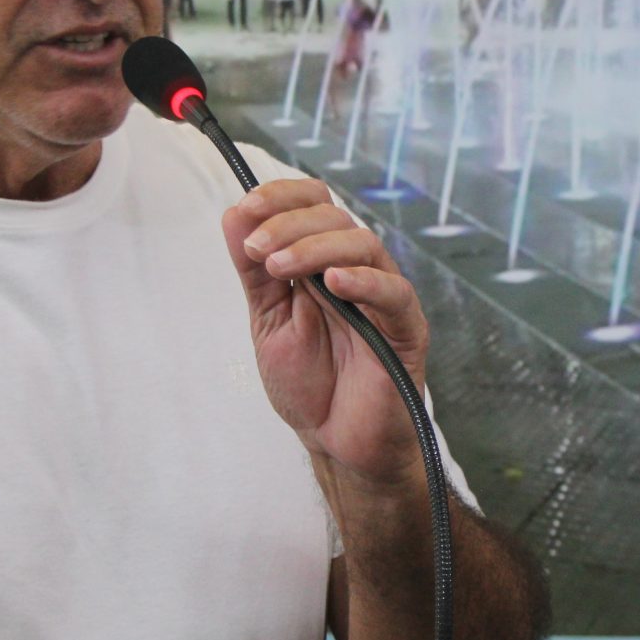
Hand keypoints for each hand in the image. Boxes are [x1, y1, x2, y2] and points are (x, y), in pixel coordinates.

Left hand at [226, 180, 428, 488]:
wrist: (334, 442)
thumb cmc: (308, 383)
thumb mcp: (268, 320)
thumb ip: (254, 271)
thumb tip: (234, 215)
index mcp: (322, 263)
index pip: (313, 204)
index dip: (281, 197)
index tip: (247, 209)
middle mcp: (355, 271)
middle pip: (334, 217)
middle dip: (289, 225)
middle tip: (258, 251)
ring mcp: (382, 298)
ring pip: (363, 244)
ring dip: (315, 247)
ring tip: (280, 268)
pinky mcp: (405, 329)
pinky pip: (394, 292)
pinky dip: (364, 280)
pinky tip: (334, 283)